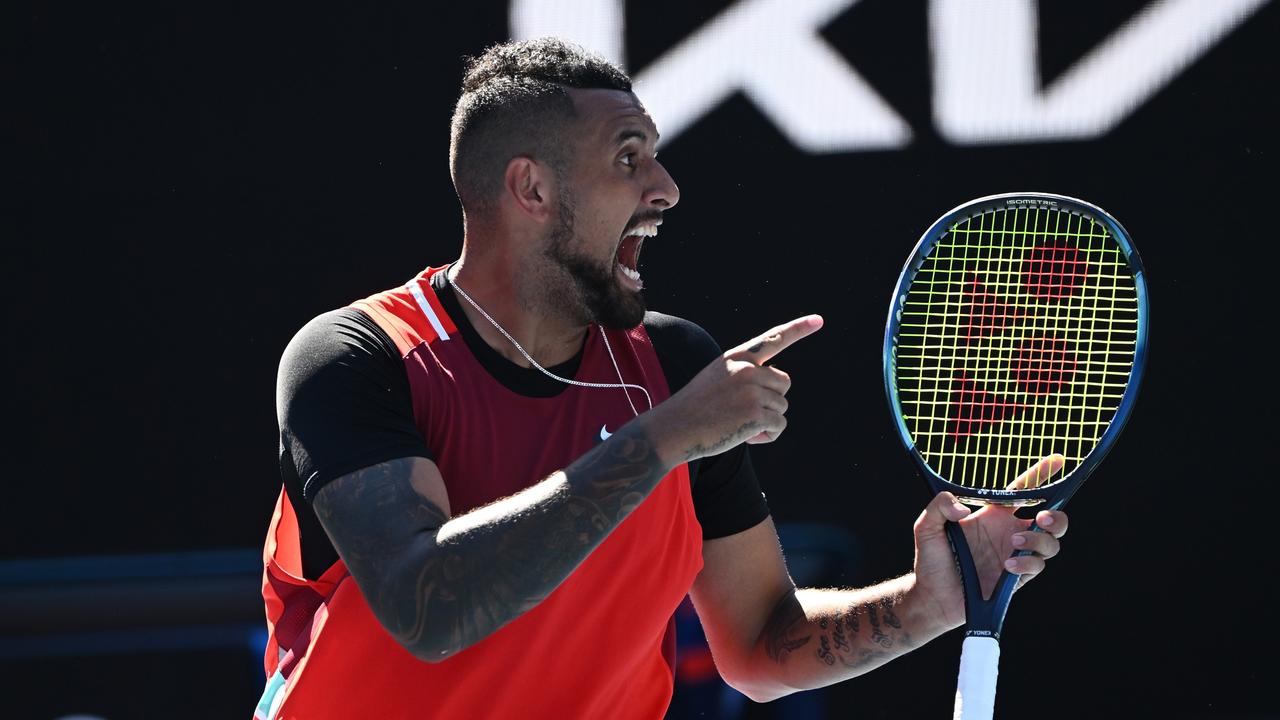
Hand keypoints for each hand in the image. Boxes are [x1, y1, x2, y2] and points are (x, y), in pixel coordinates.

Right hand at [641, 315, 822, 464]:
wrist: (673, 429)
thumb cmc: (694, 409)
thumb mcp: (717, 380)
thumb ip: (746, 376)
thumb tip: (776, 388)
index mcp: (736, 357)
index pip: (773, 339)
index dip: (798, 329)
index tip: (818, 321)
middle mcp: (747, 369)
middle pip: (783, 383)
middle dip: (771, 400)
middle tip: (742, 411)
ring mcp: (752, 391)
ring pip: (782, 407)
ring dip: (766, 420)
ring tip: (737, 424)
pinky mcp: (755, 414)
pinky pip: (779, 425)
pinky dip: (767, 436)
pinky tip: (744, 437)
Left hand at [910, 455, 1070, 628]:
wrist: (933, 597)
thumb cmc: (930, 559)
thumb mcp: (927, 526)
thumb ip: (939, 505)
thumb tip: (962, 507)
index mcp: (993, 515)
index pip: (1022, 491)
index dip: (1040, 475)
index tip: (1057, 460)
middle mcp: (1009, 533)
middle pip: (1051, 520)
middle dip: (1057, 516)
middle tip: (1043, 517)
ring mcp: (1015, 555)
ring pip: (1050, 543)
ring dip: (1040, 539)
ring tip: (1015, 541)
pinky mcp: (1017, 578)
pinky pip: (1037, 566)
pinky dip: (1027, 563)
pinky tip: (1007, 565)